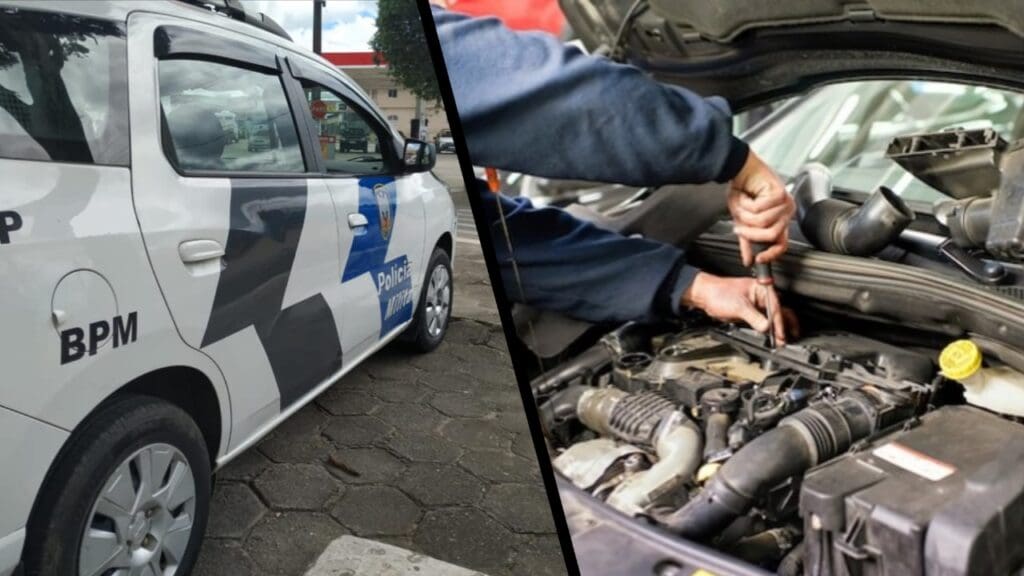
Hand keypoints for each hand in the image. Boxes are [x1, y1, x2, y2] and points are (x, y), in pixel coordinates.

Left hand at [680, 272, 798, 343]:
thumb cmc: (718, 293)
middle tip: (788, 339)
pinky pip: (764, 322)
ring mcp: (758, 305)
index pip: (775, 307)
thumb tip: (766, 327)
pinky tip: (772, 337)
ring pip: (773, 318)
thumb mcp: (738, 306)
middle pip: (780, 311)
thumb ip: (753, 317)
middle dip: (784, 326)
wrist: (705, 296)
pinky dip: (769, 330)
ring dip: (777, 329)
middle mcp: (762, 296)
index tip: (781, 334)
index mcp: (762, 288)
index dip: (779, 322)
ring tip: (782, 341)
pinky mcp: (752, 313)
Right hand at [728, 151, 794, 265]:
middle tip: (738, 225)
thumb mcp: (742, 220)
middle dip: (749, 232)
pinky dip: (746, 203)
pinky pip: (759, 209)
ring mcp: (786, 203)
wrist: (740, 169)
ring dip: (745, 214)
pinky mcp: (780, 194)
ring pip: (762, 223)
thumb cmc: (742, 190)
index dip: (770, 255)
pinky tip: (746, 195)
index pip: (781, 244)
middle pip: (770, 235)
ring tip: (742, 204)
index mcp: (780, 220)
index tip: (757, 260)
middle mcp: (786, 212)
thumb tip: (748, 260)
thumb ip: (747, 240)